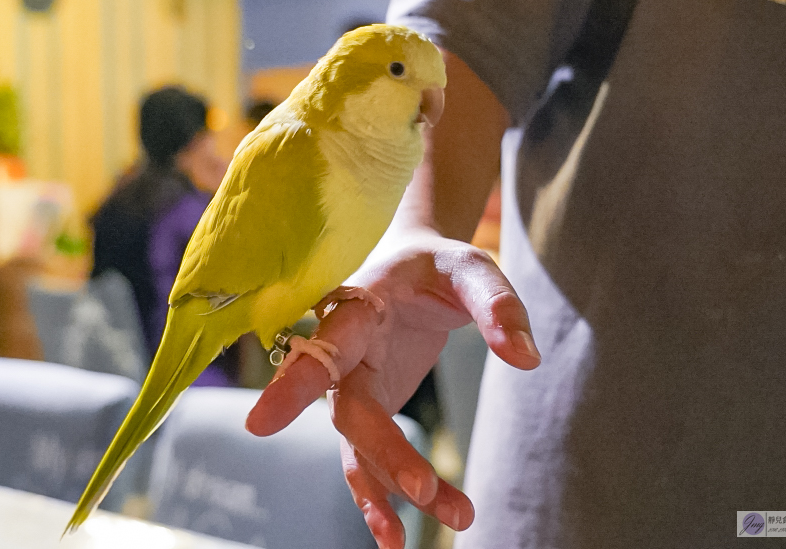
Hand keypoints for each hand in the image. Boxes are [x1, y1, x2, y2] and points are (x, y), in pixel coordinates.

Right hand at [246, 229, 540, 548]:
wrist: (416, 266)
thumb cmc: (438, 263)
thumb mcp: (472, 268)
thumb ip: (497, 305)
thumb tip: (525, 358)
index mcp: (358, 306)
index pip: (324, 347)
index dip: (293, 385)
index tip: (260, 426)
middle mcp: (345, 351)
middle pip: (349, 410)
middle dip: (385, 452)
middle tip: (427, 491)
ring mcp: (355, 384)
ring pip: (360, 446)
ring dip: (396, 487)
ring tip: (459, 515)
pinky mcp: (371, 407)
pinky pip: (367, 460)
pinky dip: (382, 497)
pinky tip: (400, 537)